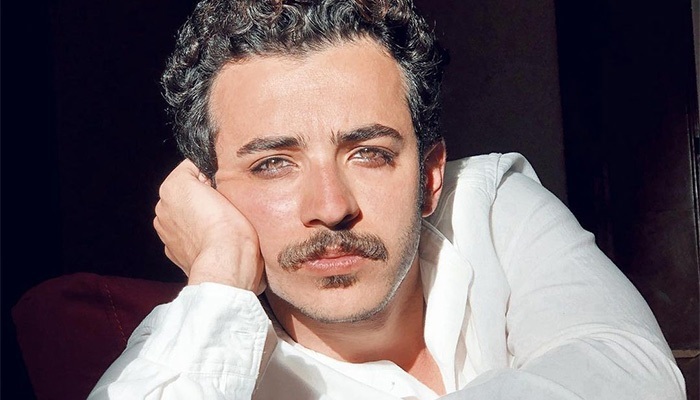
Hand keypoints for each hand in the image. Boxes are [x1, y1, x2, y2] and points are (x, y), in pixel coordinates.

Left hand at [153, 159, 264, 292]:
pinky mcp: (171, 250)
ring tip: (219, 225)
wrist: (227, 265)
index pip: (194, 167)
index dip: (212, 175)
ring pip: (184, 213)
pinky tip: (211, 240)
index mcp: (173, 186)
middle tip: (224, 207)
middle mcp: (163, 206)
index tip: (222, 187)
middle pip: (187, 192)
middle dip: (203, 196)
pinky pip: (184, 234)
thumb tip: (212, 177)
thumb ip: (213, 175)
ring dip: (198, 216)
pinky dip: (195, 235)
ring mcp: (165, 230)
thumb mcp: (227, 186)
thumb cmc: (230, 230)